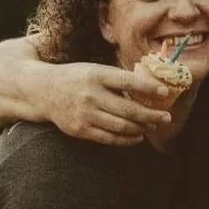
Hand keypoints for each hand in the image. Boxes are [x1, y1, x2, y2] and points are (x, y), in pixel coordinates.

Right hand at [46, 60, 171, 145]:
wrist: (42, 91)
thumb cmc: (75, 78)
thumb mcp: (94, 69)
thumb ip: (117, 78)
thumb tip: (149, 85)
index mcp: (96, 75)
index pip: (127, 81)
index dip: (148, 87)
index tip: (165, 92)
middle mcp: (91, 94)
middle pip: (128, 109)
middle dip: (151, 115)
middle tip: (166, 117)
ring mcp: (85, 114)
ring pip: (121, 126)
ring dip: (141, 128)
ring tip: (153, 126)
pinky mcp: (80, 130)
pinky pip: (109, 138)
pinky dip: (127, 139)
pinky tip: (138, 136)